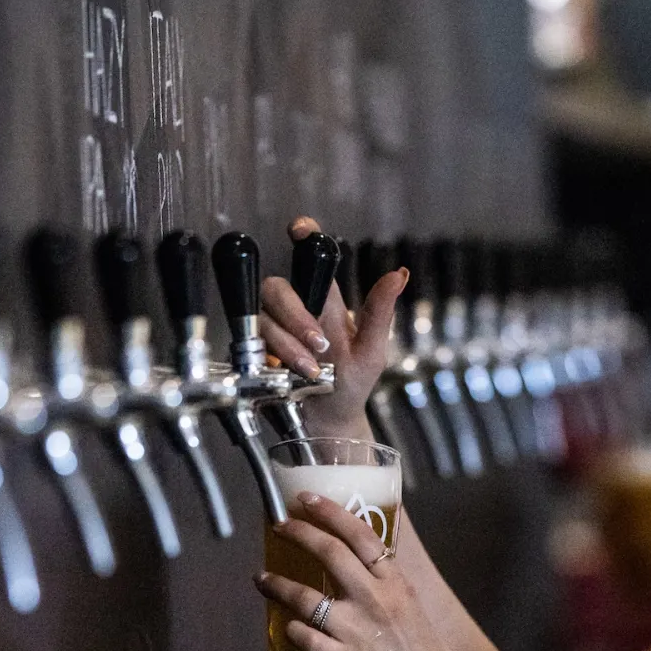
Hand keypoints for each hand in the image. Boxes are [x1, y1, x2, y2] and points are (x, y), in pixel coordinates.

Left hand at [254, 492, 468, 650]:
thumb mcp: (411, 605)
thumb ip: (383, 582)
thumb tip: (356, 557)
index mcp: (395, 584)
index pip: (361, 535)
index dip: (330, 512)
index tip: (306, 499)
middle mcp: (375, 602)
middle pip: (330, 554)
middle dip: (299, 534)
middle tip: (280, 526)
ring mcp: (355, 633)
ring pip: (305, 598)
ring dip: (277, 584)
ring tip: (262, 578)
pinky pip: (304, 636)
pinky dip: (291, 627)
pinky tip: (287, 624)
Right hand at [259, 216, 407, 438]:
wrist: (331, 422)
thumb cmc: (351, 384)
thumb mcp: (373, 349)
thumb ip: (380, 311)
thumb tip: (399, 275)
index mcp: (324, 301)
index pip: (311, 260)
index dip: (305, 238)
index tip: (302, 228)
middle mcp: (295, 310)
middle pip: (278, 288)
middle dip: (296, 315)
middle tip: (320, 344)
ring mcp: (272, 330)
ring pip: (264, 318)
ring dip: (288, 344)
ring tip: (312, 370)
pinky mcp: (255, 351)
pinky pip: (251, 344)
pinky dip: (274, 359)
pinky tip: (289, 375)